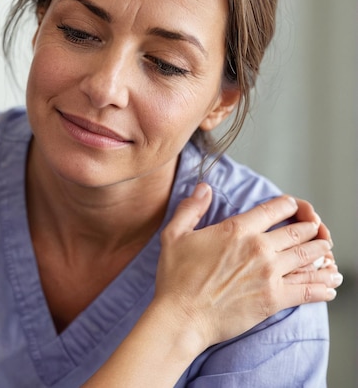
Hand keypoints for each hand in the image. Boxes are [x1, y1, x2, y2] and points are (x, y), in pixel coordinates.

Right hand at [154, 183, 340, 349]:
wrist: (182, 315)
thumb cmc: (175, 277)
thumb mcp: (174, 235)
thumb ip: (191, 208)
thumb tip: (204, 188)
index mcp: (236, 230)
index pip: (274, 209)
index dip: (288, 205)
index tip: (293, 206)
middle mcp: (258, 248)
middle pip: (298, 232)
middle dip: (310, 228)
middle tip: (316, 229)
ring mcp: (269, 274)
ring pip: (308, 257)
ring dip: (322, 253)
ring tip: (327, 251)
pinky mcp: (274, 299)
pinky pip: (308, 290)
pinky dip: (323, 286)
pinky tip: (330, 286)